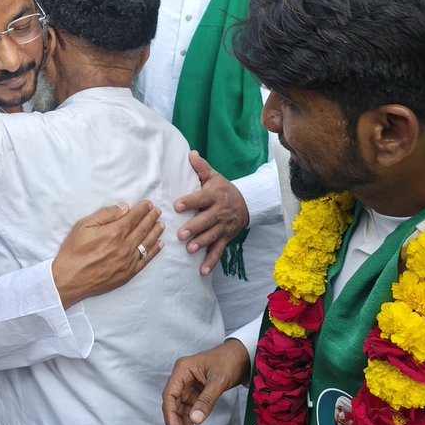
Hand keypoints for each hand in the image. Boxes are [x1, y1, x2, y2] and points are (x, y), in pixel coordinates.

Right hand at [51, 201, 164, 307]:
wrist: (70, 279)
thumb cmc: (74, 251)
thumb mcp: (84, 225)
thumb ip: (106, 214)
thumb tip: (124, 207)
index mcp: (115, 232)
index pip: (134, 217)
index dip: (143, 209)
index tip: (149, 204)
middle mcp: (125, 246)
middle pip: (143, 228)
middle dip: (151, 218)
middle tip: (158, 211)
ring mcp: (128, 261)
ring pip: (147, 243)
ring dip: (155, 232)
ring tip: (161, 224)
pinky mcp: (128, 274)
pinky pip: (145, 260)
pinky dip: (154, 251)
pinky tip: (159, 245)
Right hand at [162, 340, 249, 424]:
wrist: (242, 356)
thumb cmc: (229, 360)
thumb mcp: (219, 380)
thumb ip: (206, 400)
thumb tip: (195, 420)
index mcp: (182, 370)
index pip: (170, 395)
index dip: (170, 415)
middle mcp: (182, 378)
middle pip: (172, 405)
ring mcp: (188, 387)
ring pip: (180, 410)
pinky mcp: (196, 393)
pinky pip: (189, 410)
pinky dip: (190, 423)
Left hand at [175, 152, 248, 275]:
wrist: (247, 203)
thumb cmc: (223, 189)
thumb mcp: (214, 176)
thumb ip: (201, 168)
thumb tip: (190, 153)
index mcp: (215, 195)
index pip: (201, 198)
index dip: (189, 202)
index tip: (177, 205)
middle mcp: (220, 212)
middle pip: (206, 220)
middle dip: (194, 228)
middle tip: (181, 234)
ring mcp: (223, 227)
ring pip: (212, 236)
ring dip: (201, 243)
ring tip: (189, 250)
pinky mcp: (226, 238)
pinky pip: (219, 251)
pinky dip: (211, 262)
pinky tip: (202, 271)